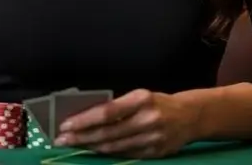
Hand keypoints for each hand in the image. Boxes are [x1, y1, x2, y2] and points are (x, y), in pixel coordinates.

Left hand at [54, 89, 198, 157]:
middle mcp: (147, 119)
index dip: (84, 120)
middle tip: (61, 139)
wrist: (191, 116)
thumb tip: (87, 115)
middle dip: (81, 137)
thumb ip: (117, 106)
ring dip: (90, 147)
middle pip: (107, 132)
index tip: (66, 125)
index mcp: (141, 99)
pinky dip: (107, 153)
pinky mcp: (155, 153)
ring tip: (74, 145)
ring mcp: (152, 139)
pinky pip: (125, 155)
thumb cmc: (158, 102)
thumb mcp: (139, 95)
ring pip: (114, 147)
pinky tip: (94, 150)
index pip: (106, 112)